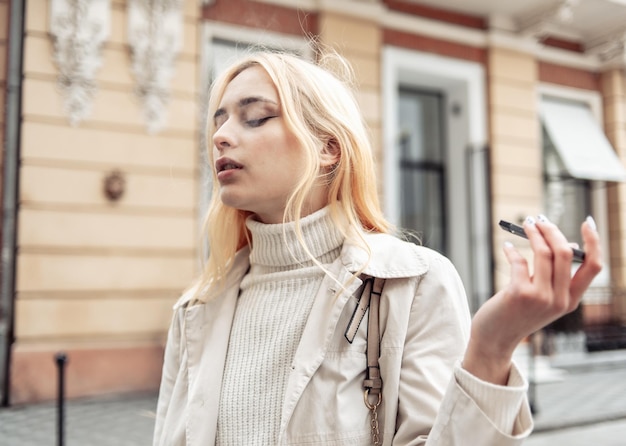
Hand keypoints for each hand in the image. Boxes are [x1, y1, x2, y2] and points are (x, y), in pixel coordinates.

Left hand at [462, 215, 602, 384]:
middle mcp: (560, 300)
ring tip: (525, 225)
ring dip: (534, 234)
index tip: (587, 223)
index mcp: (571, 300)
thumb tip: (568, 245)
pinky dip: (512, 250)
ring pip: (544, 253)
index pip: (594, 267)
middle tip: (540, 220)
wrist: (496, 339)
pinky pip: (520, 261)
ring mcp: (540, 297)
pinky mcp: (519, 293)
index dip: (593, 242)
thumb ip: (556, 277)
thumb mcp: (544, 299)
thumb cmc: (518, 315)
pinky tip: (508, 247)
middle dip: (552, 231)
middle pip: (566, 253)